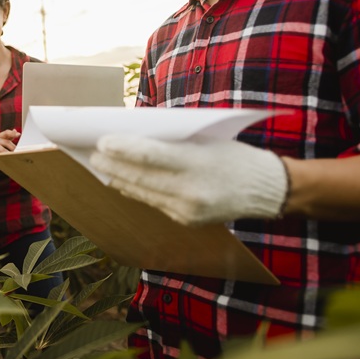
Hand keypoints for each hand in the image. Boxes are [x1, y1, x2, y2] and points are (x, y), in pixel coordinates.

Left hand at [89, 135, 288, 224]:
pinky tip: (122, 181)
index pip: (150, 155)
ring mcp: (188, 210)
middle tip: (92, 154)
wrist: (266, 190)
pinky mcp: (186, 220)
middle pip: (140, 177)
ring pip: (142, 193)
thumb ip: (171, 141)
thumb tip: (132, 138)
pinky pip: (153, 202)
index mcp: (198, 164)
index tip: (101, 141)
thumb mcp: (205, 139)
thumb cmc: (233, 154)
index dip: (122, 149)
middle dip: (112, 165)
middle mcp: (192, 191)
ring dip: (118, 178)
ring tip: (101, 165)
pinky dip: (135, 190)